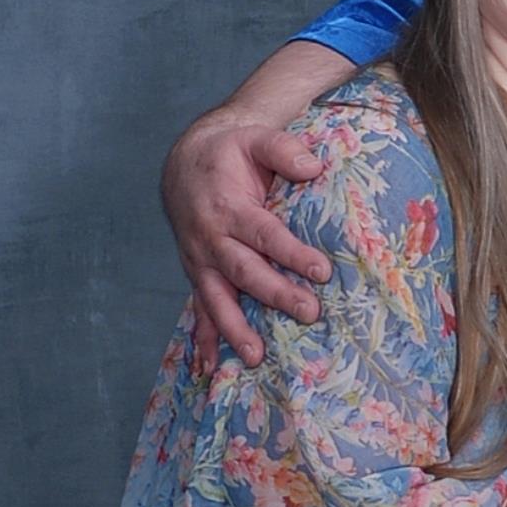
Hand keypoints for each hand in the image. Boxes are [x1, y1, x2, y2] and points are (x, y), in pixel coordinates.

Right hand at [161, 119, 334, 367]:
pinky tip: (209, 368)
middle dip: (275, 295)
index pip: (265, 235)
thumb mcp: (254, 138)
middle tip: (310, 313)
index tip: (321, 272)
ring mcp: (200, 261)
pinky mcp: (197, 275)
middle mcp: (211, 239)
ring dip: (235, 330)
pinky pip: (199, 310)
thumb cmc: (229, 153)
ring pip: (217, 299)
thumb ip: (284, 149)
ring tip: (255, 357)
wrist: (185, 163)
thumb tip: (314, 167)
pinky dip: (203, 340)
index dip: (292, 253)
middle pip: (245, 272)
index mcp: (229, 207)